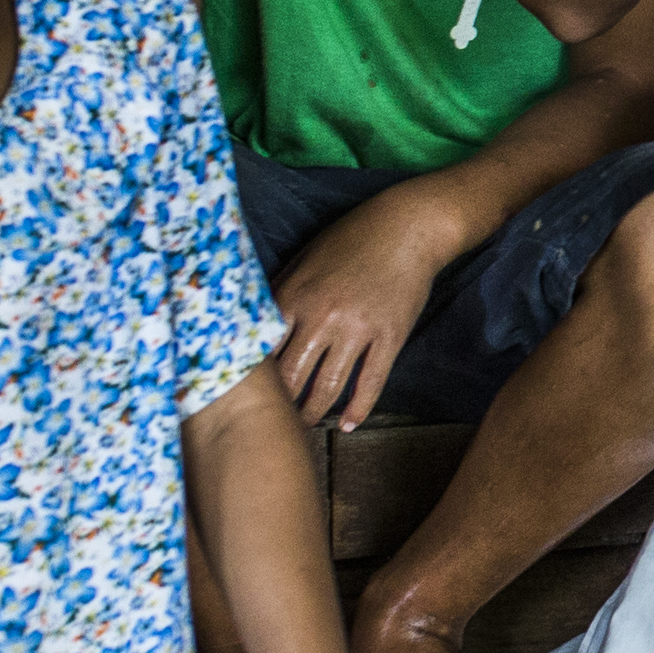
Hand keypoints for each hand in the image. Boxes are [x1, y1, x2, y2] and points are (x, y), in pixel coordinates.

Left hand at [271, 188, 456, 429]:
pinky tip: (349, 424)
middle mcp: (323, 317)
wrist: (409, 226)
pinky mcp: (390, 336)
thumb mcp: (306, 258)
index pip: (264, 350)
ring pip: (328, 386)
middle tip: (271, 422)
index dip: (253, 378)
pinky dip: (359, 408)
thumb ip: (281, 290)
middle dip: (279, 405)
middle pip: (291, 377)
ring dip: (314, 412)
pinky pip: (372, 381)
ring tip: (306, 426)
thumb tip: (257, 321)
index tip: (245, 397)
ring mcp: (359, 329)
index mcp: (295, 297)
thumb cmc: (352, 237)